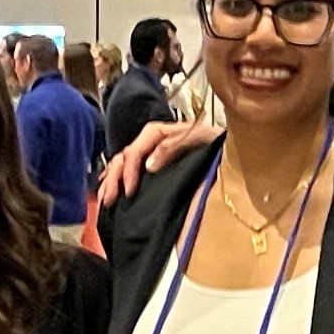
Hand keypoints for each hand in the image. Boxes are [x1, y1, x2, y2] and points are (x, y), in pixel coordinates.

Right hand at [94, 116, 220, 211]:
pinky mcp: (153, 164)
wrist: (229, 148)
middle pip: (123, 157)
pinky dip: (115, 179)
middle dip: (114, 179)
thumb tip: (147, 165)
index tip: (130, 192)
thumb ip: (173, 147)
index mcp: (158, 132)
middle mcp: (149, 141)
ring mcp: (150, 152)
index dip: (129, 171)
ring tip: (104, 199)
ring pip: (121, 163)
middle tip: (110, 200)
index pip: (135, 151)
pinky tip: (107, 189)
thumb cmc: (215, 142)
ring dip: (110, 180)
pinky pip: (127, 169)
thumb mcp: (199, 139)